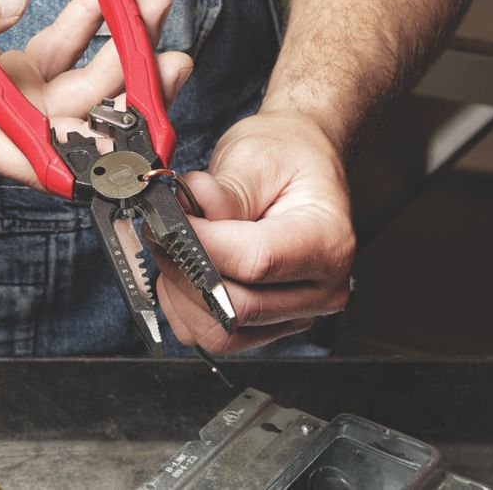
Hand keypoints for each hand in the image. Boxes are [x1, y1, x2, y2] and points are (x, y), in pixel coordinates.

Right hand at [0, 0, 191, 188]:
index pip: (48, 160)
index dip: (101, 163)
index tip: (151, 151)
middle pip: (82, 120)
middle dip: (133, 85)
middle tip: (171, 49)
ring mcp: (7, 101)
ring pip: (81, 86)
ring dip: (121, 48)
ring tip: (154, 5)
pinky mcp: (9, 77)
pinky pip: (61, 55)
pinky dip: (87, 26)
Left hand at [154, 110, 354, 353]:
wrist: (298, 167)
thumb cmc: (285, 159)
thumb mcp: (254, 158)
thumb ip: (222, 193)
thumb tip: (187, 216)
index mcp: (329, 242)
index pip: (255, 261)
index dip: (200, 243)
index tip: (168, 220)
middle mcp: (321, 288)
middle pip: (236, 305)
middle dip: (185, 267)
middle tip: (163, 230)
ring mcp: (296, 313)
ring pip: (219, 331)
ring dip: (182, 292)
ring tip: (178, 246)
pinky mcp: (267, 326)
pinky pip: (211, 335)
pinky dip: (185, 306)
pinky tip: (186, 269)